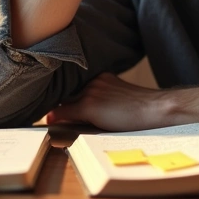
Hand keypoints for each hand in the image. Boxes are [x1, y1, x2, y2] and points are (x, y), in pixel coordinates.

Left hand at [46, 73, 176, 131]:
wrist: (155, 109)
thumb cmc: (142, 108)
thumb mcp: (120, 97)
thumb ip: (104, 98)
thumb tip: (85, 110)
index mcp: (102, 77)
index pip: (78, 85)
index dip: (66, 93)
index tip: (55, 97)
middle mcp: (94, 81)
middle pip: (69, 92)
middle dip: (57, 99)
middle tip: (44, 106)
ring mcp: (90, 92)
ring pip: (65, 101)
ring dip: (56, 109)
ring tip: (45, 115)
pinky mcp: (89, 106)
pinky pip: (65, 111)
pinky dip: (56, 117)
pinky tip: (49, 122)